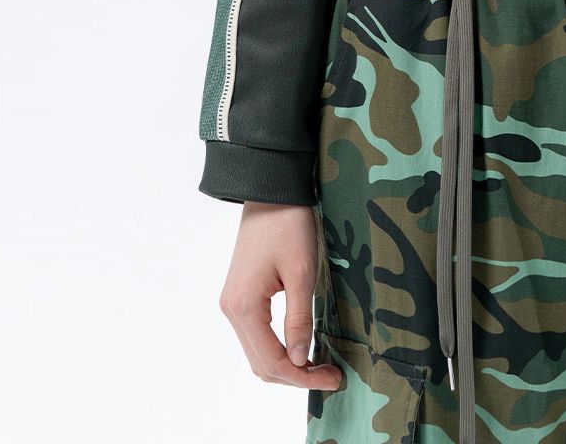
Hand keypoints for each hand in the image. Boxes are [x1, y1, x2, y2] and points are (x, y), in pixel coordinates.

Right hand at [217, 201, 343, 392]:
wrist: (271, 188)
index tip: (334, 378)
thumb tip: (298, 361)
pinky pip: (257, 335)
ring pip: (257, 352)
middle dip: (295, 375)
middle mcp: (231, 310)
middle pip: (261, 363)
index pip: (272, 361)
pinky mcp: (241, 295)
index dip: (303, 377)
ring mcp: (233, 303)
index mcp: (243, 307)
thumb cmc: (289, 224)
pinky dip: (278, 347)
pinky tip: (301, 345)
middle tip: (331, 375)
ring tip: (319, 364)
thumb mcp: (302, 272)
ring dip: (286, 364)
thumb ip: (299, 319)